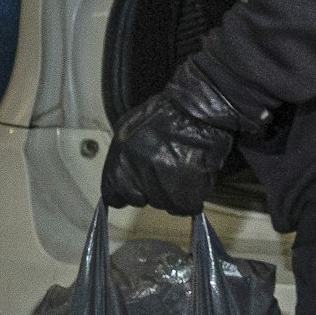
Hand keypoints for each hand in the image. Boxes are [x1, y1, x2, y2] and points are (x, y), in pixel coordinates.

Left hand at [99, 60, 265, 213]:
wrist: (200, 109)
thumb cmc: (169, 113)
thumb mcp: (131, 129)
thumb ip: (124, 157)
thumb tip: (124, 175)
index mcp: (121, 157)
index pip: (115, 194)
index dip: (128, 194)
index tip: (137, 192)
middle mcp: (138, 170)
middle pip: (143, 200)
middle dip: (154, 192)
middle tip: (167, 178)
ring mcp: (163, 179)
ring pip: (165, 204)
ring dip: (176, 196)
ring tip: (185, 177)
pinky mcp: (187, 185)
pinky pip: (187, 205)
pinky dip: (193, 199)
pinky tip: (197, 182)